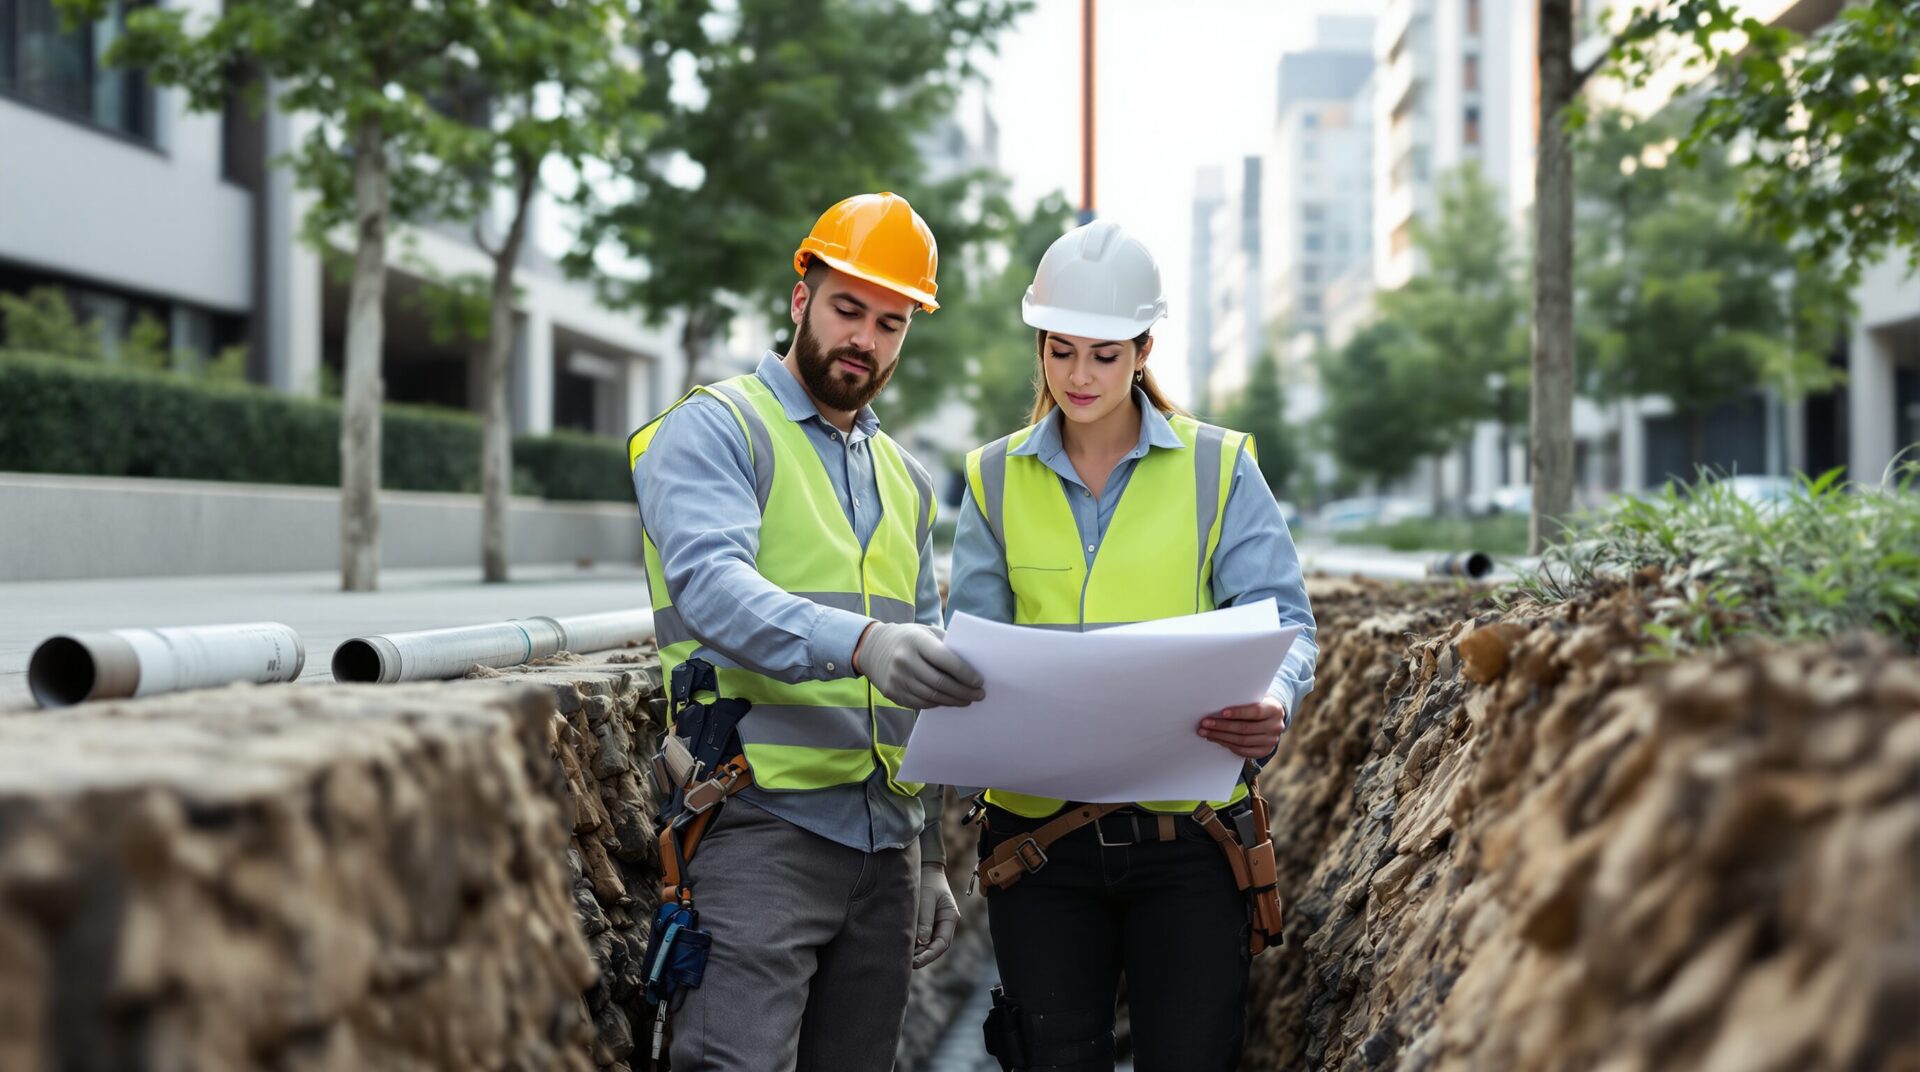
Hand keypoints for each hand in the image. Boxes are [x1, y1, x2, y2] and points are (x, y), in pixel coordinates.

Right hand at [853, 623, 985, 708]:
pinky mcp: (893, 693)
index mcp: (916, 641)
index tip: (979, 681)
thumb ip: (946, 644)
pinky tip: (948, 701)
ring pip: (932, 696)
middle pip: (940, 683)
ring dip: (953, 701)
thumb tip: (972, 664)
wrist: (872, 648)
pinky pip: (921, 703)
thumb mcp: (925, 632)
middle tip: (979, 695)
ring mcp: (897, 679)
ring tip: (967, 700)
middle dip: (963, 691)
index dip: (965, 673)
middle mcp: (904, 661)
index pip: (945, 659)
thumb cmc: (908, 638)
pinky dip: (938, 703)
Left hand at [912, 864, 959, 968]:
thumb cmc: (927, 881)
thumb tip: (922, 941)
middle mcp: (944, 924)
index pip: (943, 943)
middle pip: (935, 947)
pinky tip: (902, 947)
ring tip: (902, 957)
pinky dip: (913, 944)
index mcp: (950, 917)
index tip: (917, 961)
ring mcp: (935, 925)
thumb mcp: (927, 898)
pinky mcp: (924, 924)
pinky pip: (920, 938)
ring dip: (917, 952)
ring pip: (927, 945)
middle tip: (906, 963)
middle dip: (923, 957)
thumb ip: (925, 919)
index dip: (930, 954)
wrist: (924, 869)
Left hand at [1197, 698, 1288, 758]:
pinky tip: (1217, 739)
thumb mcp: (1256, 698)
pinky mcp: (1264, 751)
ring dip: (1221, 737)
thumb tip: (1217, 705)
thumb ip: (1243, 701)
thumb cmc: (1257, 704)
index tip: (1222, 712)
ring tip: (1206, 732)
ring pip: (1242, 741)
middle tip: (1205, 723)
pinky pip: (1243, 751)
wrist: (1271, 718)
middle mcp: (1276, 726)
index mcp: (1274, 709)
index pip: (1255, 712)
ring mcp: (1271, 741)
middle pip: (1245, 728)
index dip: (1238, 712)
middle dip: (1222, 726)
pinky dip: (1228, 745)